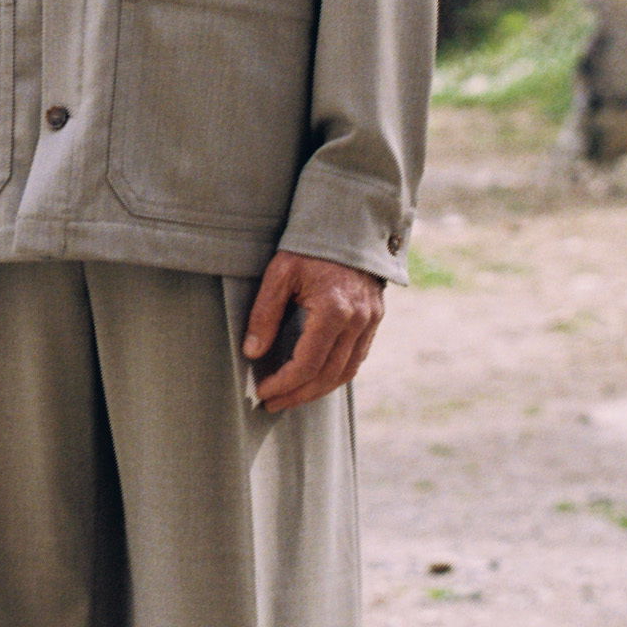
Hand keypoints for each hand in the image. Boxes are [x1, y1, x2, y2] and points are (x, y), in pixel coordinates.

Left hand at [240, 247, 385, 412]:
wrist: (348, 222)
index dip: (283, 384)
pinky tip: (316, 378)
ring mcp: (370, 321)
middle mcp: (357, 321)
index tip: (262, 391)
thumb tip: (252, 352)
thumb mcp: (280, 273)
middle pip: (328, 375)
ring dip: (318, 390)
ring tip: (291, 397)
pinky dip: (336, 374)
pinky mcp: (374, 319)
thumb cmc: (309, 246)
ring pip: (346, 372)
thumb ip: (265, 314)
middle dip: (298, 395)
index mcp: (334, 310)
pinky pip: (357, 358)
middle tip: (272, 404)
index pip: (307, 364)